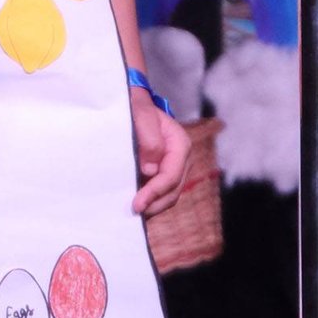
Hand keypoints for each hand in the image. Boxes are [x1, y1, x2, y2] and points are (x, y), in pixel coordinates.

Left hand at [129, 86, 190, 216]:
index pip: (171, 176)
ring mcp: (176, 166)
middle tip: (134, 212)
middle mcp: (182, 158)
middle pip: (174, 190)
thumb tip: (150, 170)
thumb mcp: (141, 116)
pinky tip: (139, 204)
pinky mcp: (166, 171)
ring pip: (170, 194)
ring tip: (136, 212)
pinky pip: (163, 191)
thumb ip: (148, 140)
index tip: (137, 204)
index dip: (154, 192)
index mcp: (180, 144)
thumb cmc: (138, 108)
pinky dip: (153, 200)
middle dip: (155, 204)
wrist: (136, 104)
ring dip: (155, 205)